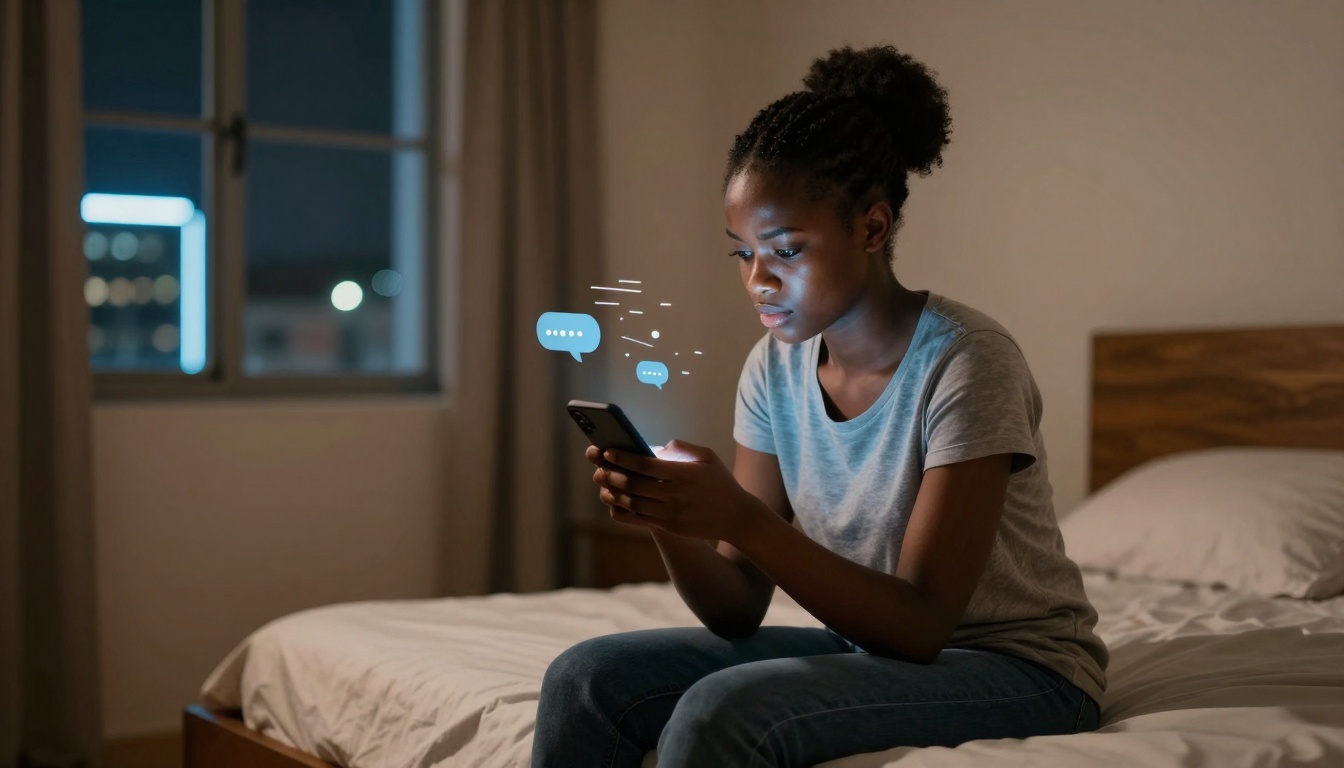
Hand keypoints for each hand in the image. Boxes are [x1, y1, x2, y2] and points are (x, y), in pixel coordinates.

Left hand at [587, 440, 766, 540]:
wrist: (737, 517)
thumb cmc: (720, 481)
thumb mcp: (708, 457)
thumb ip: (681, 448)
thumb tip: (654, 448)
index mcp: (685, 474)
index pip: (646, 465)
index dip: (623, 458)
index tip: (608, 450)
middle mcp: (677, 495)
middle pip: (635, 485)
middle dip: (612, 474)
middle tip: (598, 466)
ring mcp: (672, 514)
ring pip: (634, 503)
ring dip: (614, 492)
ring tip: (603, 482)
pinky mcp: (670, 527)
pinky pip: (639, 519)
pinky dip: (623, 510)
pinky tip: (615, 500)